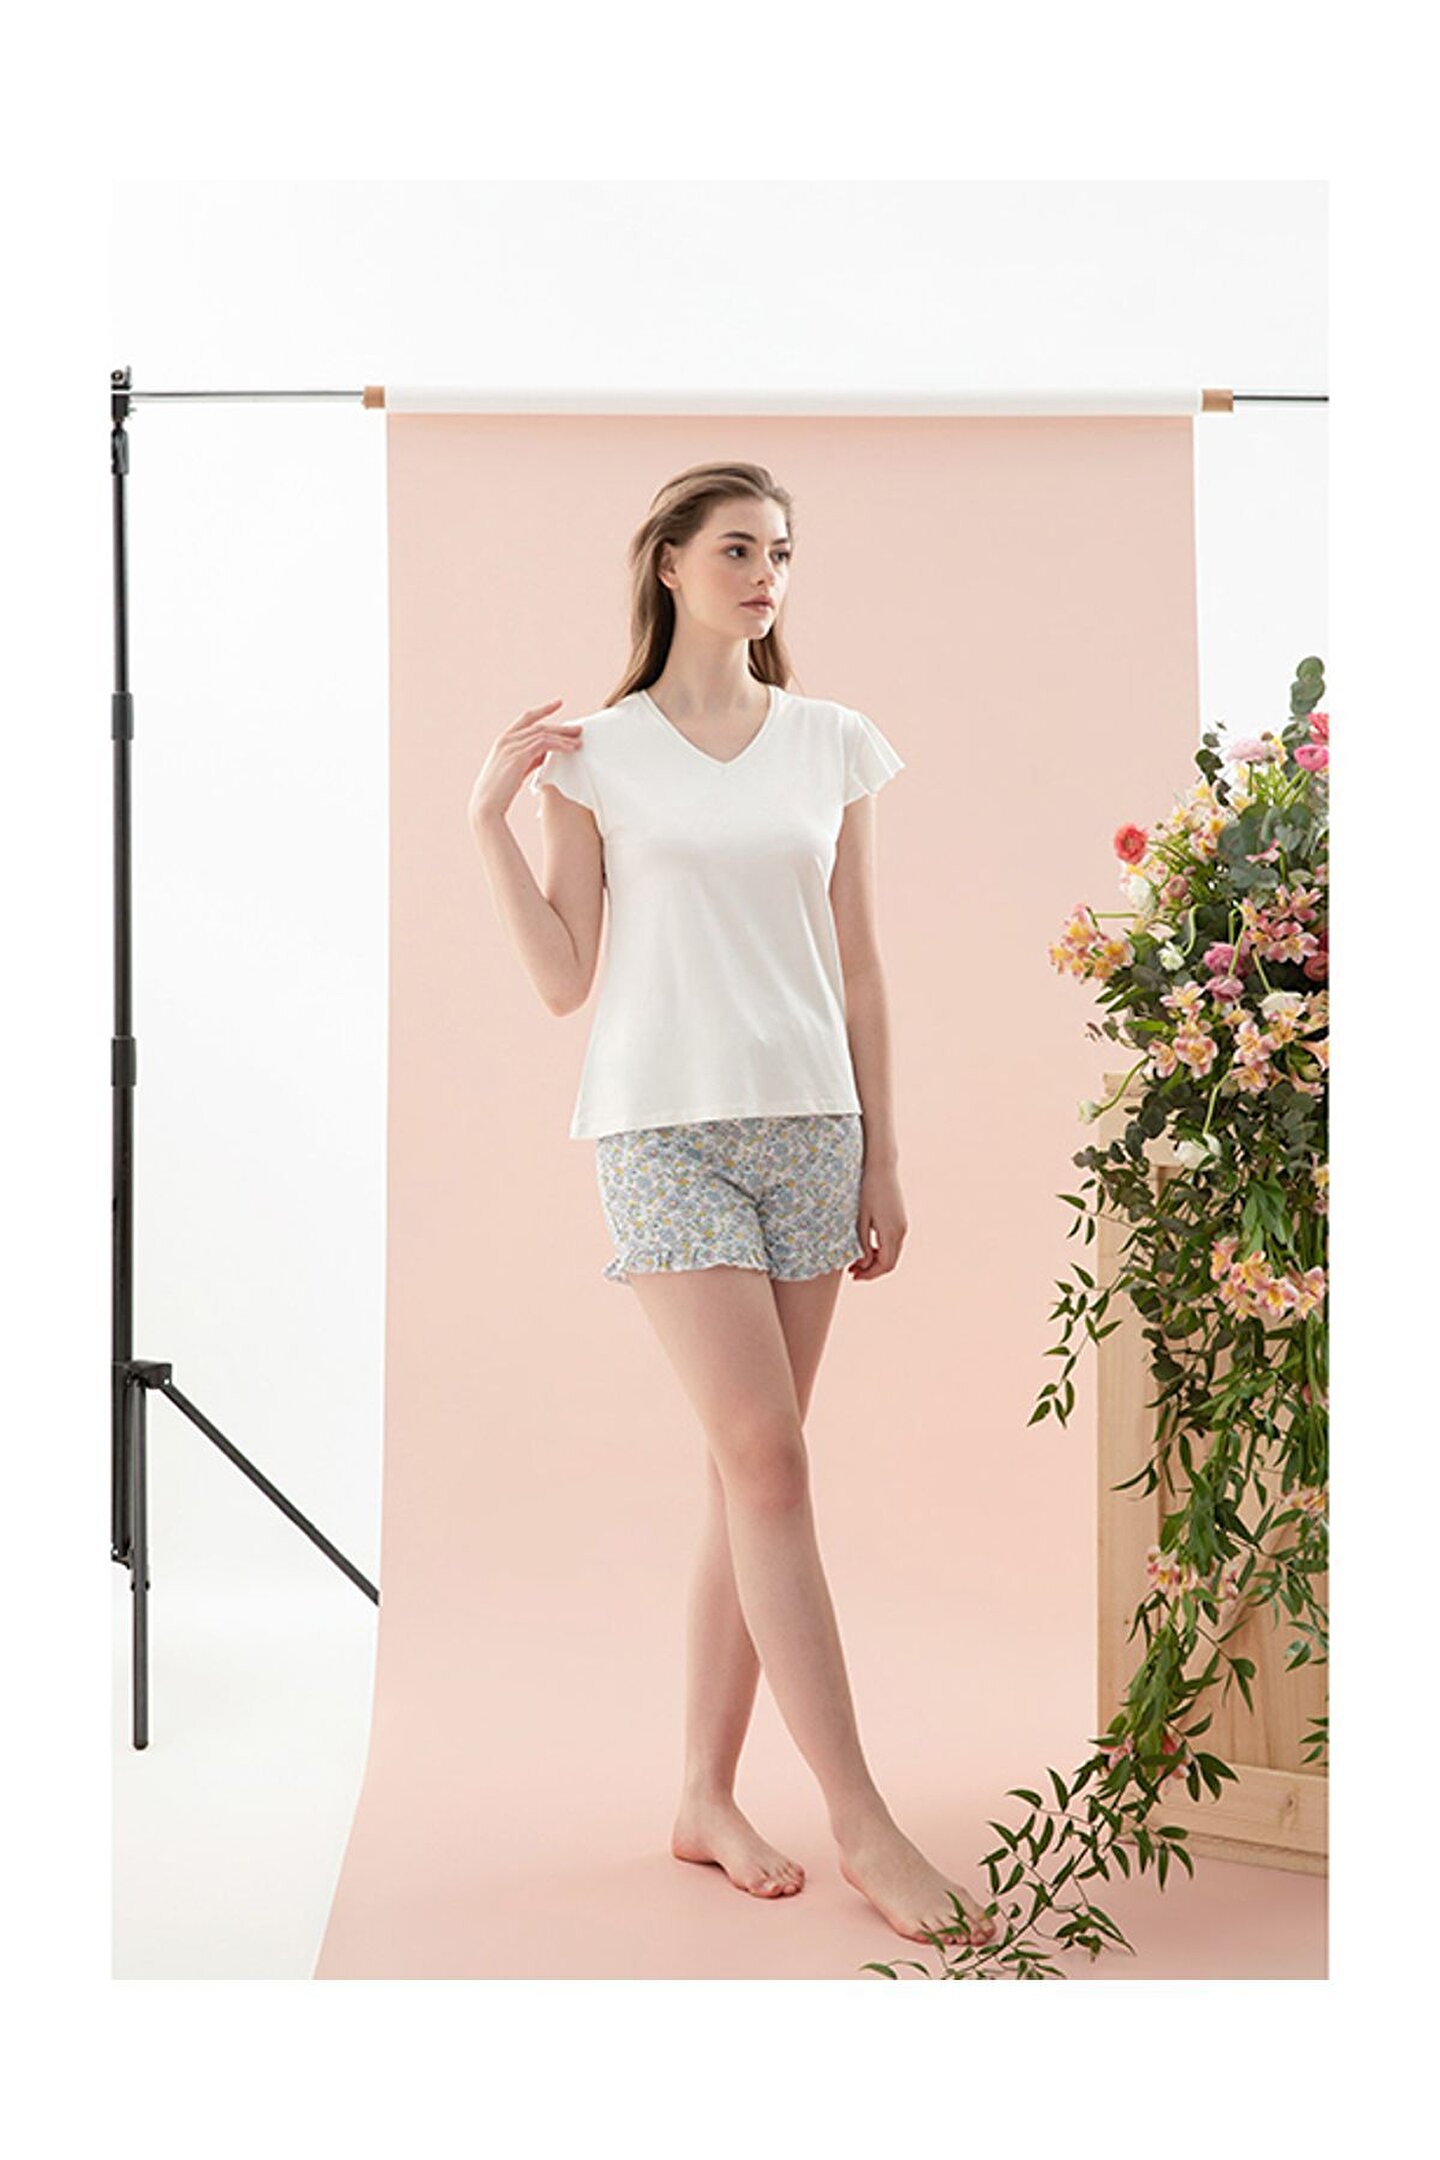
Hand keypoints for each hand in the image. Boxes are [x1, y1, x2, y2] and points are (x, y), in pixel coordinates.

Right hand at [466, 698, 582, 828]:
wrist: (486, 806)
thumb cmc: (500, 793)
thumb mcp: (516, 770)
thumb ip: (530, 759)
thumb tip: (546, 754)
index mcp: (503, 740)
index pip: (526, 718)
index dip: (543, 710)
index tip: (558, 703)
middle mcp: (506, 739)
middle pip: (538, 725)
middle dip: (560, 726)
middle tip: (578, 729)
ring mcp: (511, 746)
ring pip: (543, 733)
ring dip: (563, 736)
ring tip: (579, 741)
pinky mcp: (518, 756)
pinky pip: (544, 744)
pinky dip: (559, 745)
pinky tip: (570, 749)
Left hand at [848, 1160, 906, 1280]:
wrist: (881, 1167)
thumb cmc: (867, 1190)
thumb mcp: (860, 1218)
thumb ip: (862, 1243)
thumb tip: (864, 1263)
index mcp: (890, 1232)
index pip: (885, 1265)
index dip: (870, 1274)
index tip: (854, 1276)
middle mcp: (901, 1231)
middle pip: (890, 1262)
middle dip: (872, 1271)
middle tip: (853, 1272)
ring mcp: (903, 1225)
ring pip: (892, 1254)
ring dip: (876, 1261)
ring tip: (856, 1262)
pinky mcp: (901, 1220)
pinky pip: (893, 1243)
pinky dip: (881, 1250)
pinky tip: (866, 1248)